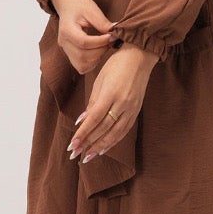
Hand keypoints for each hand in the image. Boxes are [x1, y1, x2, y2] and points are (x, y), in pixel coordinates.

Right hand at [50, 0, 117, 75]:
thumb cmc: (79, 5)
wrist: (67, 4)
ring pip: (82, 65)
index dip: (100, 42)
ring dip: (97, 58)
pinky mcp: (70, 54)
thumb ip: (103, 23)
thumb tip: (116, 34)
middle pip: (82, 56)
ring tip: (105, 45)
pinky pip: (81, 66)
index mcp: (66, 29)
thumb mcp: (92, 9)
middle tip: (111, 41)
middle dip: (101, 50)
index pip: (83, 42)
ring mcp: (65, 50)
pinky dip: (92, 62)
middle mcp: (63, 42)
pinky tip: (99, 51)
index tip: (112, 36)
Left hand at [68, 44, 158, 161]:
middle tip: (76, 154)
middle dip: (88, 143)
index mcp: (111, 94)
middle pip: (103, 129)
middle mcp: (122, 104)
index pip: (94, 119)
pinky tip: (104, 148)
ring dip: (100, 146)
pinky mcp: (136, 111)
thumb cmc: (116, 65)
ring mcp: (131, 108)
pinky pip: (124, 130)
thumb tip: (82, 122)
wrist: (140, 57)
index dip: (83, 134)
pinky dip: (113, 141)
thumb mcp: (100, 80)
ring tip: (88, 157)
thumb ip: (92, 102)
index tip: (72, 145)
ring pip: (115, 133)